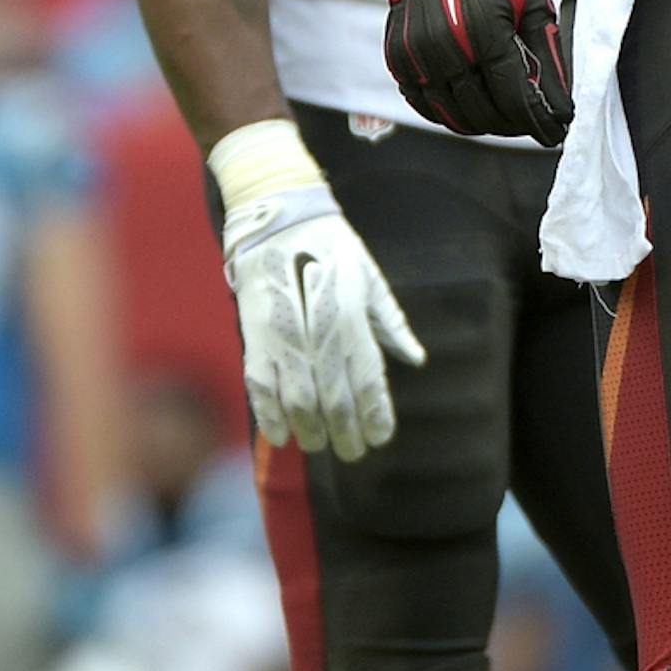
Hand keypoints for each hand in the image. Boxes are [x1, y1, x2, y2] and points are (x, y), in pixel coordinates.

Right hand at [222, 186, 425, 459]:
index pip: (369, 379)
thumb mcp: (370, 278)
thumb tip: (416, 358)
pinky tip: (280, 435)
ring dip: (310, 429)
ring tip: (319, 445)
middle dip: (346, 431)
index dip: (374, 414)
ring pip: (300, 399)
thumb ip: (390, 323)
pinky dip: (269, 414)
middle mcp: (321, 333)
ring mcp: (285, 336)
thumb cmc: (332, 248)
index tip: (379, 439)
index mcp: (353, 318)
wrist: (279, 217)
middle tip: (352, 453)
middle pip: (336, 397)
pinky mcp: (254, 334)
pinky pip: (261, 385)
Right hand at [383, 0, 571, 144]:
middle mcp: (444, 46)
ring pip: (455, 116)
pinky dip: (452, 114)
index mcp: (482, 28)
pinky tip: (473, 105)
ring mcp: (416, 55)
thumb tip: (561, 107)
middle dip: (516, 125)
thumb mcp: (531, 1)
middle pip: (485, 112)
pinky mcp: (399, 59)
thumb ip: (546, 56)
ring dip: (487, 123)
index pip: (514, 96)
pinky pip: (426, 105)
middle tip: (533, 120)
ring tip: (507, 116)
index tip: (557, 131)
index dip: (539, 121)